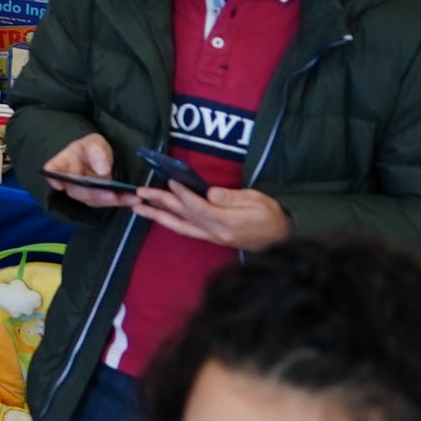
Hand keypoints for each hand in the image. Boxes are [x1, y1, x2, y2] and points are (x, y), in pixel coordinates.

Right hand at [42, 134, 132, 207]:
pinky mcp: (96, 198)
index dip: (53, 177)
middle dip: (94, 194)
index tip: (59, 183)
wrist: (99, 157)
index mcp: (63, 163)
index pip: (52, 170)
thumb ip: (97, 153)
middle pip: (76, 190)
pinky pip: (106, 202)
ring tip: (131, 198)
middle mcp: (69, 181)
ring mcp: (82, 192)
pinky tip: (133, 199)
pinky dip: (120, 201)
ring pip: (92, 200)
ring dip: (111, 200)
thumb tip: (102, 171)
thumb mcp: (94, 143)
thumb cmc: (91, 148)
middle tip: (111, 195)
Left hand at [132, 183, 288, 249]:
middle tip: (138, 193)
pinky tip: (159, 216)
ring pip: (178, 226)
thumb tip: (209, 193)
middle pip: (182, 215)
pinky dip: (170, 222)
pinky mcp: (212, 239)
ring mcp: (212, 237)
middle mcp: (214, 232)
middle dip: (159, 203)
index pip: (197, 207)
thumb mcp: (257, 200)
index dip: (182, 194)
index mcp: (226, 222)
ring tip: (137, 208)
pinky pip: (185, 230)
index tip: (170, 180)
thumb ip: (231, 197)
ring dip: (157, 215)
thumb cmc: (271, 216)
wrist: (282, 240)